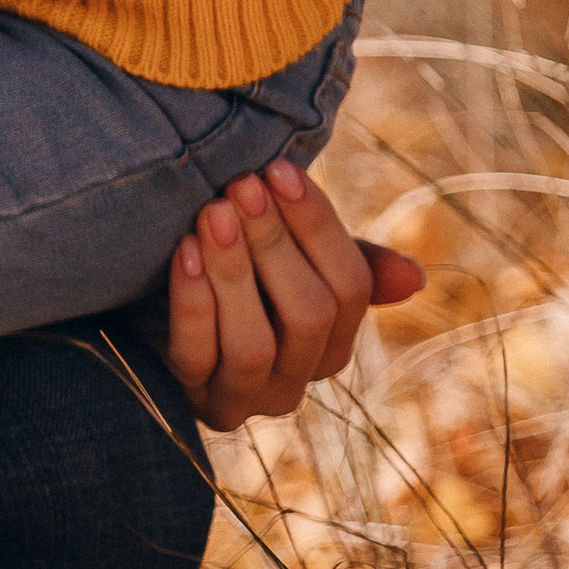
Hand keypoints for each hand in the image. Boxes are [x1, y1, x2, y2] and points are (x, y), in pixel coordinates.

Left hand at [166, 161, 425, 431]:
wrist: (154, 311)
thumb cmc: (240, 276)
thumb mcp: (292, 262)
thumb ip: (349, 263)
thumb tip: (414, 278)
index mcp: (334, 344)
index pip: (352, 287)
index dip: (318, 225)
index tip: (279, 170)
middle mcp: (299, 381)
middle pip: (309, 315)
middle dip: (275, 243)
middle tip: (242, 184)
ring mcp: (247, 398)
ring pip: (254, 345)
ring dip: (234, 271)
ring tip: (213, 211)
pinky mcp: (196, 399)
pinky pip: (196, 356)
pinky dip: (192, 302)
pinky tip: (182, 250)